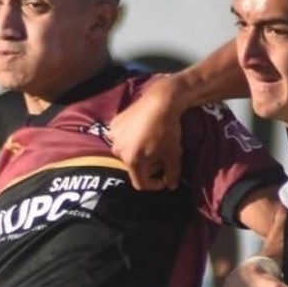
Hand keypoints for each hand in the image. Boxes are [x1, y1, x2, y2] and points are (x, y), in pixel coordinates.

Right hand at [109, 75, 184, 190]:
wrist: (161, 100)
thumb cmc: (167, 129)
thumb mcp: (173, 154)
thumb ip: (172, 173)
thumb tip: (171, 186)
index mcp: (132, 160)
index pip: (140, 183)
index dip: (154, 185)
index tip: (164, 180)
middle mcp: (118, 151)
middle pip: (133, 167)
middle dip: (146, 166)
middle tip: (159, 158)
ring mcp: (114, 136)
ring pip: (126, 153)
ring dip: (138, 153)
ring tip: (150, 144)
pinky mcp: (114, 124)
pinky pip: (122, 139)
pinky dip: (131, 139)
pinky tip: (142, 132)